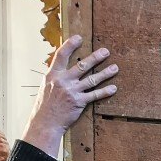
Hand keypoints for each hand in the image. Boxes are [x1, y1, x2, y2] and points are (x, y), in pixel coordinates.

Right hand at [23, 35, 117, 159]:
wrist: (45, 122)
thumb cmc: (45, 105)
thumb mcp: (46, 86)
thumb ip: (56, 76)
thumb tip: (65, 66)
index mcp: (53, 74)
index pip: (61, 55)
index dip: (70, 45)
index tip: (79, 37)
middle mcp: (63, 80)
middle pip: (82, 65)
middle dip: (95, 58)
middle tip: (106, 51)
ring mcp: (72, 91)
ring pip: (91, 79)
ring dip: (105, 73)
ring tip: (115, 68)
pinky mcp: (79, 102)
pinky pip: (95, 95)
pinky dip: (105, 91)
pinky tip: (113, 88)